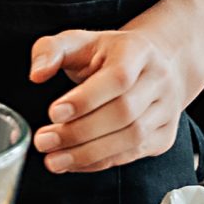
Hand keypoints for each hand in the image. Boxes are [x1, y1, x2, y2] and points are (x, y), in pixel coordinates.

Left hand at [27, 23, 198, 174]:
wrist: (156, 64)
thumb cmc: (109, 54)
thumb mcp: (78, 41)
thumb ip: (50, 50)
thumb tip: (37, 74)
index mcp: (137, 51)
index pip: (117, 78)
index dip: (86, 99)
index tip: (53, 112)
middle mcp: (158, 80)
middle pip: (124, 112)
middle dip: (80, 131)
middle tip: (44, 141)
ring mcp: (166, 110)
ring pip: (131, 139)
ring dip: (88, 154)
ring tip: (53, 159)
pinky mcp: (164, 136)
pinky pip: (132, 155)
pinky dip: (99, 162)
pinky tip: (73, 162)